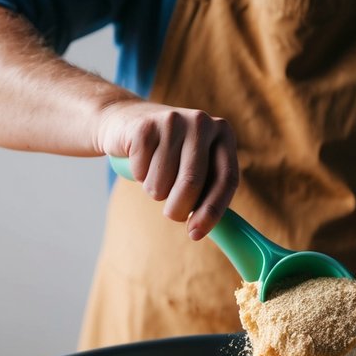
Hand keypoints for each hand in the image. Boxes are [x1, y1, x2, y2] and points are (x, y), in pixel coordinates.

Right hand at [96, 100, 238, 239]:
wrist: (128, 121)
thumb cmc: (169, 154)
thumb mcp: (195, 167)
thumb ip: (208, 192)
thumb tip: (211, 231)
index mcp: (223, 135)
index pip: (227, 179)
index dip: (212, 211)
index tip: (195, 234)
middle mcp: (202, 123)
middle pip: (192, 183)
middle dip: (179, 209)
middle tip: (171, 214)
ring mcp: (173, 121)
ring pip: (162, 182)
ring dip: (155, 190)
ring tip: (154, 173)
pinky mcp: (145, 126)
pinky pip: (141, 172)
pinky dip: (138, 175)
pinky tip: (140, 160)